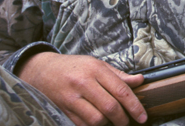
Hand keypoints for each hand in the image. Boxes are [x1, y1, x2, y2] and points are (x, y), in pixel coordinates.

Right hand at [18, 52, 146, 125]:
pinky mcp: (63, 110)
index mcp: (96, 69)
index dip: (134, 106)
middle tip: (128, 122)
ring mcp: (72, 98)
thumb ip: (119, 75)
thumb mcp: (97, 64)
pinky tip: (98, 122)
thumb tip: (140, 80)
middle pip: (110, 107)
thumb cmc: (74, 67)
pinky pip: (83, 124)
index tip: (142, 116)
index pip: (121, 90)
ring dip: (108, 124)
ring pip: (96, 119)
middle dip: (123, 119)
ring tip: (112, 121)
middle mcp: (84, 83)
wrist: (42, 71)